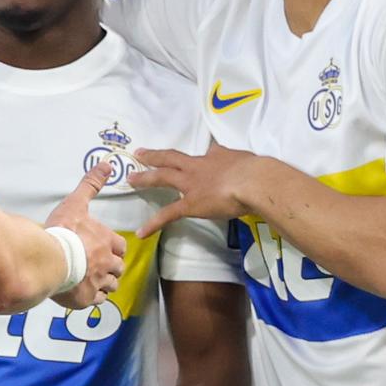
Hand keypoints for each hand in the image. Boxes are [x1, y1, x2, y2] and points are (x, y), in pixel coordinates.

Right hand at [46, 162, 126, 308]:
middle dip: (111, 269)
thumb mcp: (76, 204)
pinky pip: (97, 301)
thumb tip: (107, 164)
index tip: (106, 250)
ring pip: (110, 286)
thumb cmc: (63, 232)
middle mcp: (107, 264)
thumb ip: (91, 185)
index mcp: (107, 242)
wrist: (48, 259)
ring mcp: (98, 282)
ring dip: (104, 284)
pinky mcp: (87, 298)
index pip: (120, 247)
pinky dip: (93, 297)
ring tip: (91, 281)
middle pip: (118, 269)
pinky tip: (83, 293)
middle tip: (98, 266)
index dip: (114, 249)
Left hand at [128, 144, 258, 235]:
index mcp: (215, 157)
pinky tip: (142, 232)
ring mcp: (191, 184)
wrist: (253, 181)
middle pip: (170, 158)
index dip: (197, 155)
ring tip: (130, 179)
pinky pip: (168, 214)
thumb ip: (242, 163)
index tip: (194, 155)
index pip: (204, 154)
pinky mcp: (190, 204)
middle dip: (154, 156)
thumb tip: (245, 165)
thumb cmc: (256, 171)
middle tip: (139, 153)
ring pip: (162, 178)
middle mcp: (198, 167)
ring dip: (145, 178)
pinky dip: (153, 224)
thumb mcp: (248, 160)